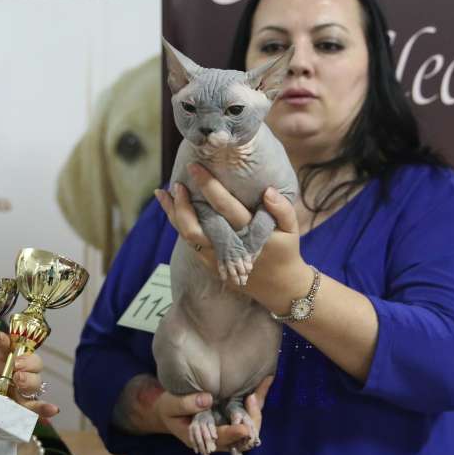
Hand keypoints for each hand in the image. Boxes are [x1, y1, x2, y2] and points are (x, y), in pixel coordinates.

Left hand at [0, 332, 59, 420]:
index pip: (7, 347)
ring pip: (37, 381)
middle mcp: (16, 374)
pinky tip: (52, 409)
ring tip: (20, 381)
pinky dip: (46, 408)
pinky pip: (40, 408)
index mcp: (0, 362)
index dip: (5, 342)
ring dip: (31, 380)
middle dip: (26, 360)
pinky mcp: (26, 410)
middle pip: (30, 361)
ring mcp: (23, 392)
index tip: (0, 338)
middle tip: (15, 365)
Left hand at [154, 164, 303, 300]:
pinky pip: (190, 242)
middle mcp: (229, 248)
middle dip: (181, 204)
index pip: (225, 208)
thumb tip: (268, 191)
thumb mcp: (291, 230)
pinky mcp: (210, 264)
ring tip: (162, 193)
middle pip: (195, 227)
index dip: (208, 186)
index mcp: (249, 235)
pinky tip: (172, 209)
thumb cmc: (285, 251)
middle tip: (175, 183)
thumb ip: (282, 209)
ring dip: (173, 214)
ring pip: (187, 236)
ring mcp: (216, 258)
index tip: (195, 167)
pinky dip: (178, 224)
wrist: (279, 287)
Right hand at [154, 376, 273, 453]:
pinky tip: (265, 380)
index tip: (243, 428)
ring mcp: (227, 426)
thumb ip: (185, 404)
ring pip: (250, 426)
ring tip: (262, 386)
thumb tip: (207, 399)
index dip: (233, 435)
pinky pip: (248, 412)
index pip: (222, 440)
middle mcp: (219, 437)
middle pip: (243, 439)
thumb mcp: (169, 406)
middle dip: (252, 421)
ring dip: (257, 409)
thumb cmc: (168, 409)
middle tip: (253, 398)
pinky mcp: (231, 415)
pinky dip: (257, 399)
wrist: (170, 409)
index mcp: (202, 439)